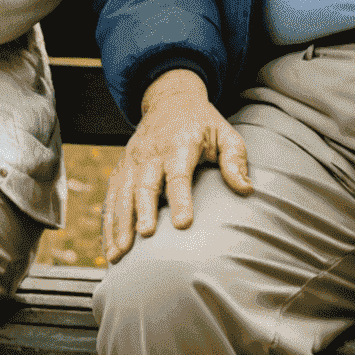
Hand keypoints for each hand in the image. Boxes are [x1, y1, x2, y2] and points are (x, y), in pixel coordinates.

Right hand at [101, 69, 251, 263]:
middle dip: (142, 211)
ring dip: (119, 224)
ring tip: (119, 254)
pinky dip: (108, 224)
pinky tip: (110, 250)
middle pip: (145, 185)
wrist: (170, 100)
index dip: (181, 199)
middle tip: (145, 235)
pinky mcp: (122, 170)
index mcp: (179, 144)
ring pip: (122, 194)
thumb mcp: (225, 134)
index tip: (184, 224)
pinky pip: (111, 198)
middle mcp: (150, 153)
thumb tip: (246, 190)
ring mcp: (132, 161)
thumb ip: (235, 160)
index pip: (179, 174)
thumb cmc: (203, 123)